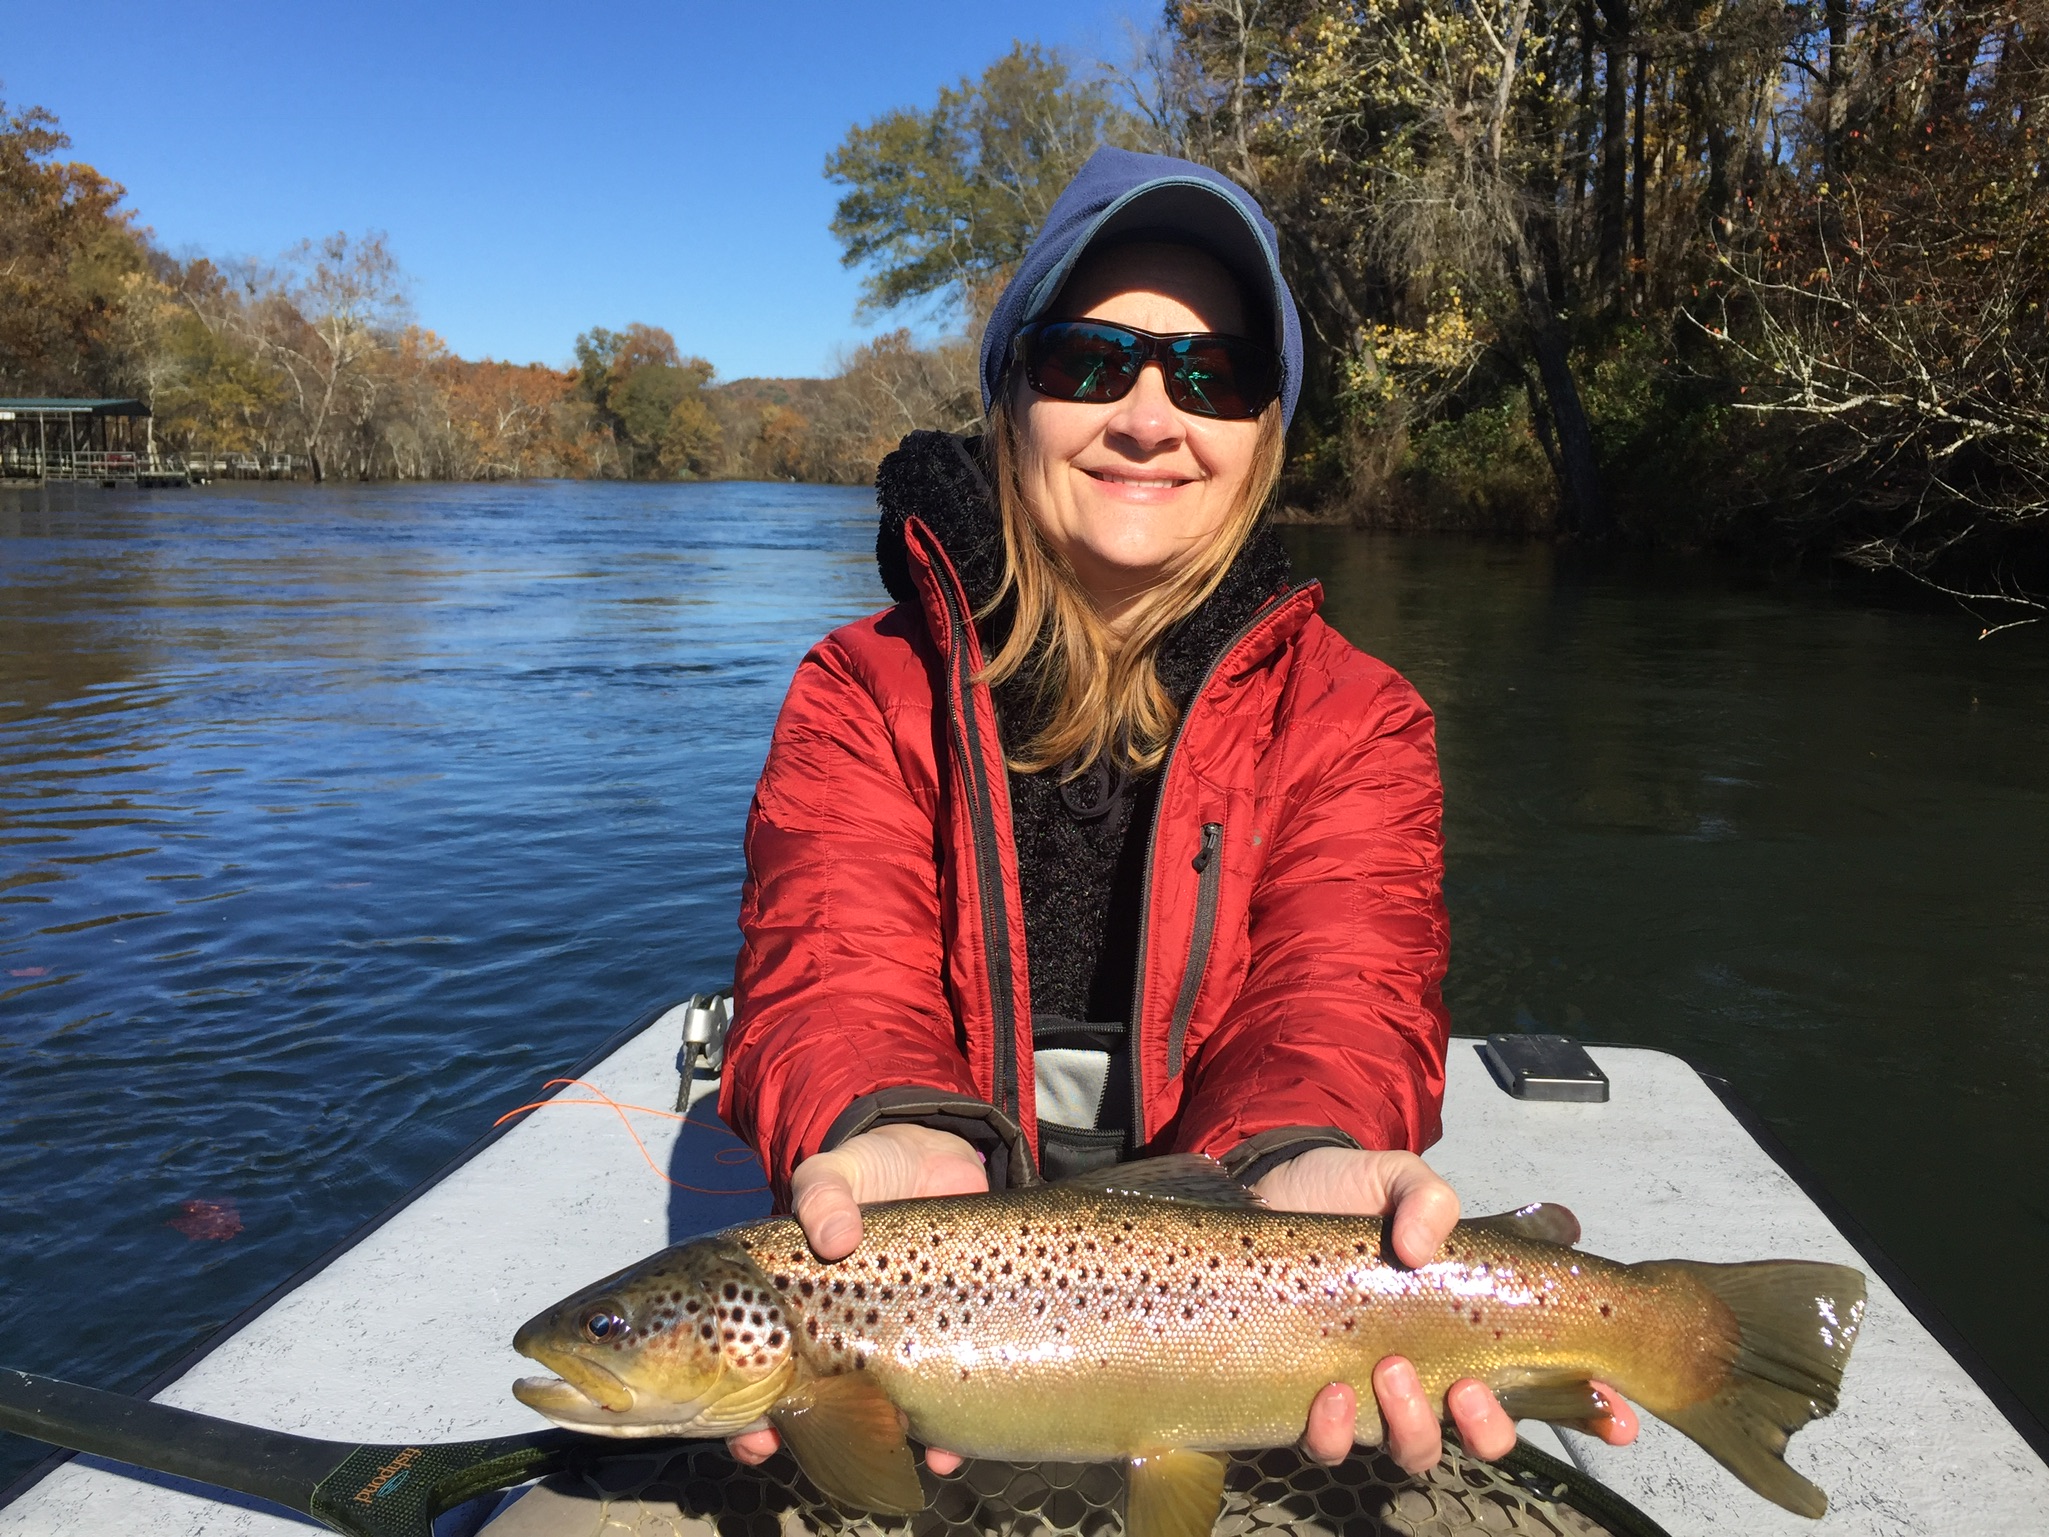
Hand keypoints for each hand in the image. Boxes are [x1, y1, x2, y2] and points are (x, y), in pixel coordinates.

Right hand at [728, 1124, 987, 1473]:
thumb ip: (824, 1194)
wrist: (937, 1155)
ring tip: (900, 1453)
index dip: (749, 1415)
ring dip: (889, 1445)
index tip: (753, 1435)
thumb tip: (834, 1236)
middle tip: (826, 1455)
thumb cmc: (869, 1170)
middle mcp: (839, 1337)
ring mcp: (895, 1343)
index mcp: (797, 1306)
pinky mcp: (948, 1339)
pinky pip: (943, 1395)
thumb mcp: (834, 1173)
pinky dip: (948, 1435)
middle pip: (816, 1406)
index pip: (759, 1372)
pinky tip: (951, 1452)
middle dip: (812, 1440)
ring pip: (882, 1415)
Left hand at [1253, 1147, 1638, 1472]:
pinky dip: (1336, 1431)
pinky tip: (1330, 1393)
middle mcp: (1429, 1367)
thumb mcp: (1394, 1177)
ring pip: (1415, 1449)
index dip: (1591, 1410)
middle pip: (1485, 1434)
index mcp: (1468, 1322)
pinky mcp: (1310, 1398)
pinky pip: (1331, 1444)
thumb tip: (1426, 1245)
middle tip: (1467, 1390)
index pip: (1543, 1380)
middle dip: (1490, 1428)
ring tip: (1388, 1371)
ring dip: (1415, 1426)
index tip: (1618, 1421)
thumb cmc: (1340, 1193)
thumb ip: (1426, 1196)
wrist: (1263, 1193)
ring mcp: (1370, 1390)